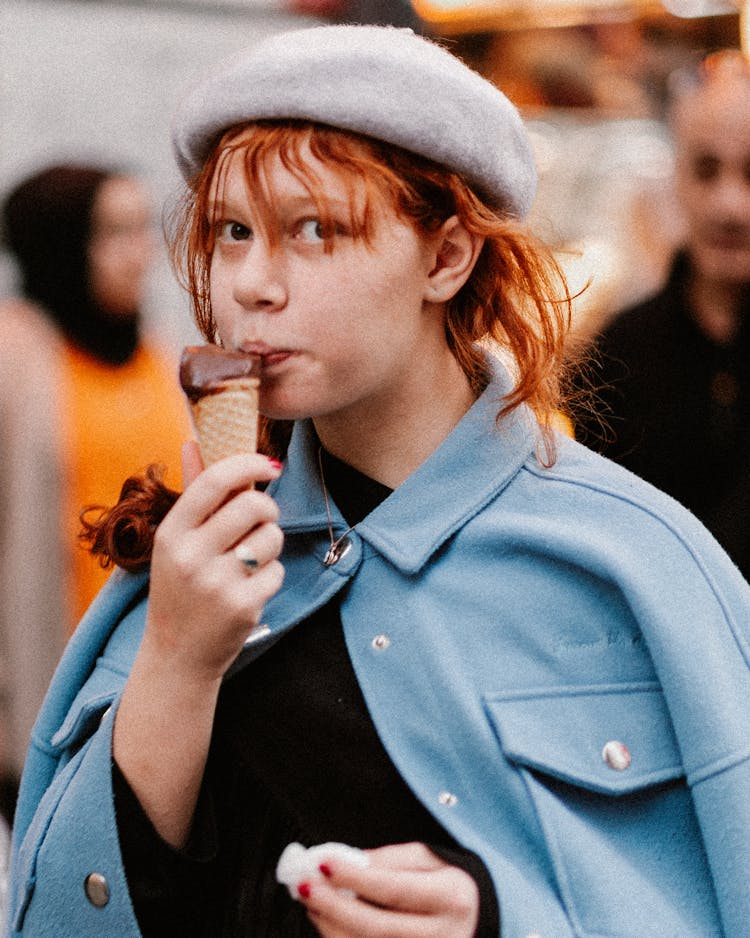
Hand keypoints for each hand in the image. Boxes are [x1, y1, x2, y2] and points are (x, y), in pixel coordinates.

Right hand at [145, 441, 284, 682]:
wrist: (177, 655)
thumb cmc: (180, 587)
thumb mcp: (175, 541)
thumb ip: (192, 492)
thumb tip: (193, 441)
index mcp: (172, 532)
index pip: (216, 481)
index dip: (249, 464)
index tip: (270, 464)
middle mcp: (190, 555)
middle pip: (254, 505)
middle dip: (267, 509)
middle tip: (261, 521)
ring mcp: (216, 583)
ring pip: (271, 537)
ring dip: (270, 545)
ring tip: (248, 561)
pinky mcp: (242, 607)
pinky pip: (277, 571)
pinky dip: (270, 577)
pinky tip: (248, 590)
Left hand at [299, 842, 478, 937]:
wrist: (477, 921)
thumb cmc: (449, 886)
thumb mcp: (430, 859)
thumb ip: (389, 859)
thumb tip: (348, 862)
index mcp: (451, 897)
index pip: (395, 889)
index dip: (355, 878)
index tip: (323, 862)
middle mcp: (444, 936)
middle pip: (377, 928)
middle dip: (334, 906)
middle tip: (304, 885)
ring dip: (330, 927)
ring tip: (311, 900)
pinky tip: (327, 923)